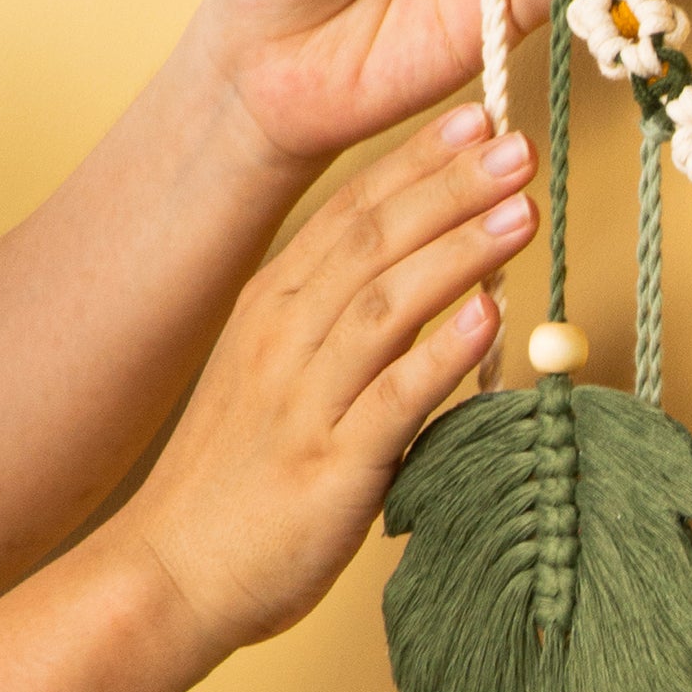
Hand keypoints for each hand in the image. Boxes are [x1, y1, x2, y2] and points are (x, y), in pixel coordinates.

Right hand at [119, 109, 535, 661]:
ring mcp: (302, 400)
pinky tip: (489, 318)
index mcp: (271, 307)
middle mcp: (282, 338)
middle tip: (517, 145)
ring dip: (457, 252)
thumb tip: (436, 286)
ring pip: (384, 305)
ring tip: (520, 211)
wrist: (171, 573)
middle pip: (372, 241)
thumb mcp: (279, 377)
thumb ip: (345, 328)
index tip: (475, 118)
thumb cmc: (238, 479)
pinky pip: (392, 399)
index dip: (416, 162)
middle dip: (449, 187)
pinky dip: (440, 354)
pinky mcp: (327, 466)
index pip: (350, 212)